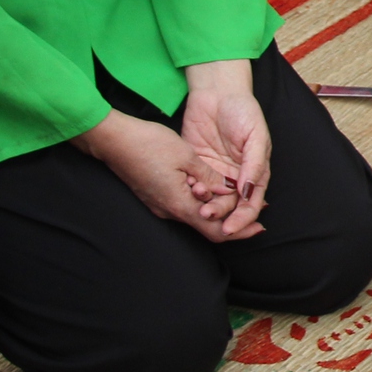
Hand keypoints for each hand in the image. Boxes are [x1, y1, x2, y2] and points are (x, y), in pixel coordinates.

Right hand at [75, 111, 246, 240]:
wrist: (112, 140)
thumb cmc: (148, 144)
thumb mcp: (186, 156)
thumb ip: (209, 177)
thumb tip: (227, 189)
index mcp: (179, 204)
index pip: (215, 231)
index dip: (239, 231)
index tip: (259, 226)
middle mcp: (169, 211)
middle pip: (207, 226)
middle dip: (232, 220)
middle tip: (255, 210)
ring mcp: (160, 205)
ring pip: (195, 214)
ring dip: (217, 209)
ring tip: (239, 197)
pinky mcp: (155, 195)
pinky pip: (183, 204)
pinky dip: (202, 201)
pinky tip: (213, 189)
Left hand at [180, 59, 269, 236]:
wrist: (217, 91)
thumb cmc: (243, 110)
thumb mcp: (256, 136)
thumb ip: (254, 164)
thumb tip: (249, 192)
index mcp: (254, 173)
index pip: (251, 204)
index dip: (242, 219)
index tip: (231, 228)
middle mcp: (235, 177)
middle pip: (229, 206)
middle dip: (220, 214)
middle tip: (207, 215)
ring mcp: (214, 171)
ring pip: (211, 199)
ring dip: (205, 205)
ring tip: (198, 205)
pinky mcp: (195, 164)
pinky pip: (194, 183)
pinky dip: (191, 189)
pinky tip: (188, 188)